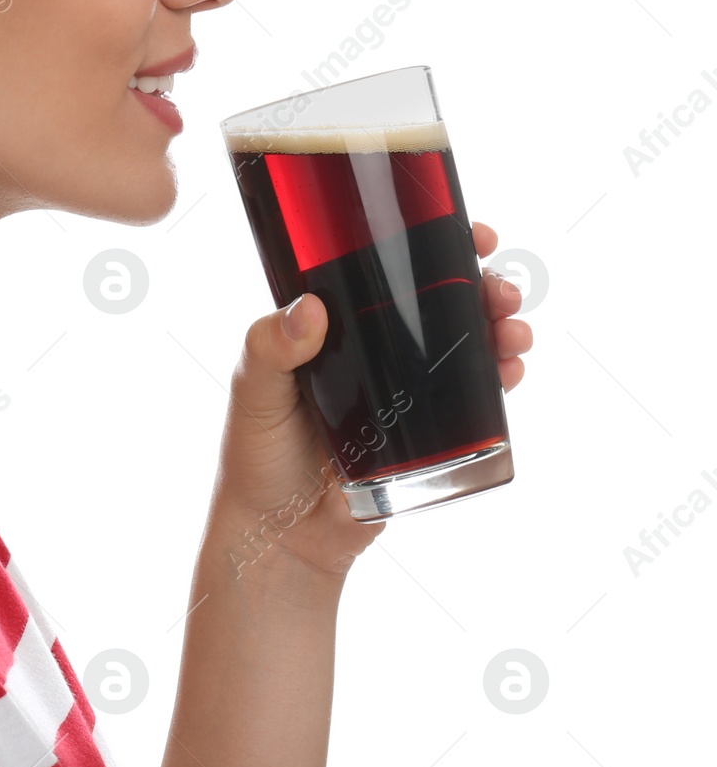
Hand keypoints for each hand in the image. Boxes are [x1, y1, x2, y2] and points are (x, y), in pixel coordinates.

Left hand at [207, 221, 533, 584]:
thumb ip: (270, 350)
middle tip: (501, 286)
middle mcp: (373, 349)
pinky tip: (512, 369)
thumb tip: (308, 309)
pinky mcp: (426, 435)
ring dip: (497, 328)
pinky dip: (499, 379)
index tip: (465, 229)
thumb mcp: (254, 393)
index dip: (428, 243)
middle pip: (436, 301)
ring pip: (463, 345)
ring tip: (513, 329)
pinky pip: (472, 400)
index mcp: (332, 325)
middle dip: (478, 285)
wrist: (281, 537)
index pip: (384, 268)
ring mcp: (404, 391)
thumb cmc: (256, 456)